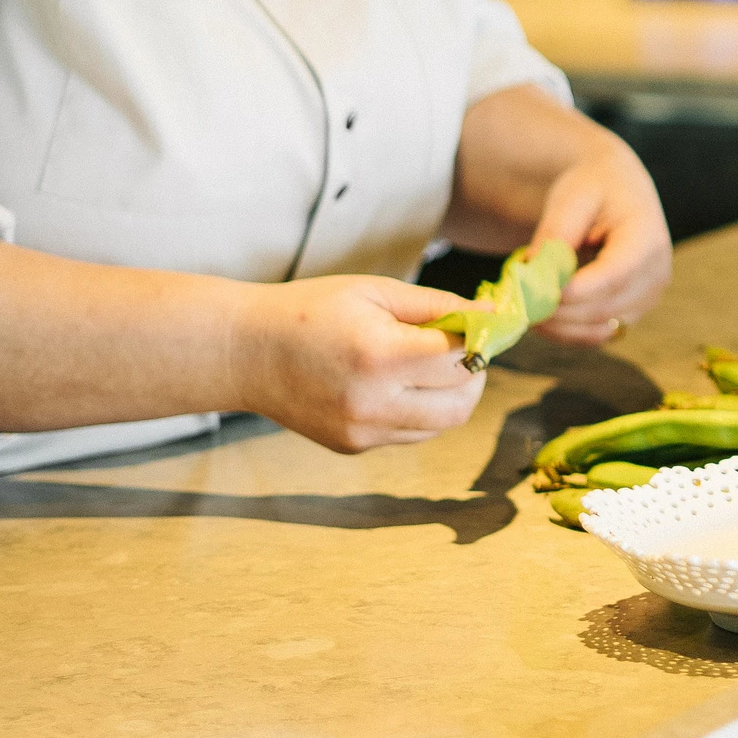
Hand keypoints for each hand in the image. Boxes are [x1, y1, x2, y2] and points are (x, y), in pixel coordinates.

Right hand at [233, 273, 488, 451]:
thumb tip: (491, 315)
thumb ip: (436, 305)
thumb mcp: (374, 291)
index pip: (462, 357)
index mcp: (379, 355)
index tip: (480, 323)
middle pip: (462, 401)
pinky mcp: (354, 446)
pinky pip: (412, 434)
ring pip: (443, 424)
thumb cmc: (310, 310)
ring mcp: (362, 431)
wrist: (245, 352)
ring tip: (434, 364)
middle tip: (463, 346)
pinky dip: (422, 410)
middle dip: (475, 372)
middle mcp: (373, 402)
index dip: (479, 337)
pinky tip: (401, 383)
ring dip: (453, 395)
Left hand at [525, 135, 672, 346]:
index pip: (614, 275)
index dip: (575, 292)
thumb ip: (557, 234)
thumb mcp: (572, 197)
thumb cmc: (593, 187)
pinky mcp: (632, 312)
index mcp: (648, 239)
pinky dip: (566, 331)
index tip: (535, 295)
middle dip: (557, 311)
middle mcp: (656, 274)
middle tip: (516, 303)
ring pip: (598, 328)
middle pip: (605, 308)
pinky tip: (540, 313)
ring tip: (525, 304)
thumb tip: (536, 275)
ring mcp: (647, 298)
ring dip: (557, 324)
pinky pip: (597, 335)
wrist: (615, 189)